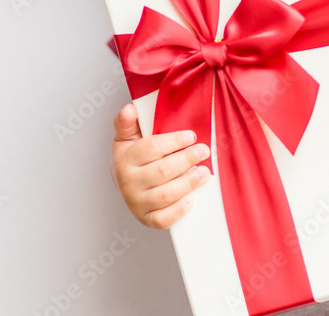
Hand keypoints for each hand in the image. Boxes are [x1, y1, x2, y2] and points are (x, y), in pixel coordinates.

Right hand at [110, 103, 212, 229]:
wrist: (124, 182)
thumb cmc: (131, 157)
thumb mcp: (126, 137)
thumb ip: (127, 122)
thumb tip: (129, 109)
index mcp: (125, 160)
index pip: (152, 149)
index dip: (174, 142)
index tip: (191, 136)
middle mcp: (129, 183)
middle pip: (162, 171)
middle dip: (186, 160)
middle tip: (204, 151)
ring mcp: (137, 202)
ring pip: (165, 195)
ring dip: (187, 183)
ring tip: (203, 173)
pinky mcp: (146, 218)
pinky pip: (162, 219)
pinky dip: (178, 211)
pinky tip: (191, 199)